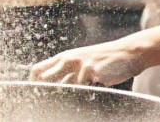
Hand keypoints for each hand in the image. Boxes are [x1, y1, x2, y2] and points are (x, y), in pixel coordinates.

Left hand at [28, 38, 145, 86]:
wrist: (127, 53)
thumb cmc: (104, 61)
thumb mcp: (82, 64)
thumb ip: (68, 75)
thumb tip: (53, 91)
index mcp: (64, 57)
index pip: (37, 70)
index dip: (32, 84)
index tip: (33, 97)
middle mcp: (68, 59)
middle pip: (44, 78)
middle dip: (44, 94)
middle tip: (46, 107)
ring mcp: (79, 65)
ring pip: (64, 88)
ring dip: (69, 96)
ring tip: (82, 95)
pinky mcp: (91, 71)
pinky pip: (82, 89)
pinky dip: (86, 96)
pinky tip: (93, 93)